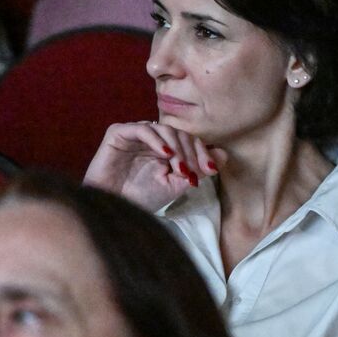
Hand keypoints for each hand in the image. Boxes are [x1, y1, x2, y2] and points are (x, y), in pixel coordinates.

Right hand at [83, 122, 224, 211]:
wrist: (113, 207)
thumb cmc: (140, 198)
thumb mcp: (176, 185)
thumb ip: (197, 170)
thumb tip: (224, 155)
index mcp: (165, 148)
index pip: (189, 141)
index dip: (202, 152)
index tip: (211, 169)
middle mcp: (151, 138)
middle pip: (179, 133)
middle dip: (190, 152)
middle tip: (192, 171)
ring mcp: (135, 134)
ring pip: (164, 129)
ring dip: (177, 147)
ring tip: (180, 167)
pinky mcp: (118, 133)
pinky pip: (142, 129)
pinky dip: (157, 140)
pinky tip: (166, 155)